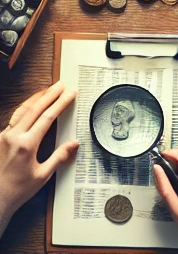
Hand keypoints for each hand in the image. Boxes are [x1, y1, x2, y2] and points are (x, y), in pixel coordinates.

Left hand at [0, 82, 78, 236]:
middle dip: (50, 94)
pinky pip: (14, 118)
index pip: (48, 116)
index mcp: (26, 145)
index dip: (62, 102)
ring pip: (22, 110)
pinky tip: (31, 105)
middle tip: (61, 84)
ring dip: (37, 98)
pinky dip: (26, 107)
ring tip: (48, 90)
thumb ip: (59, 157)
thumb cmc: (17, 191)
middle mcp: (13, 137)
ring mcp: (4, 137)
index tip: (71, 93)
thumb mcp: (43, 176)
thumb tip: (73, 143)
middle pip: (35, 108)